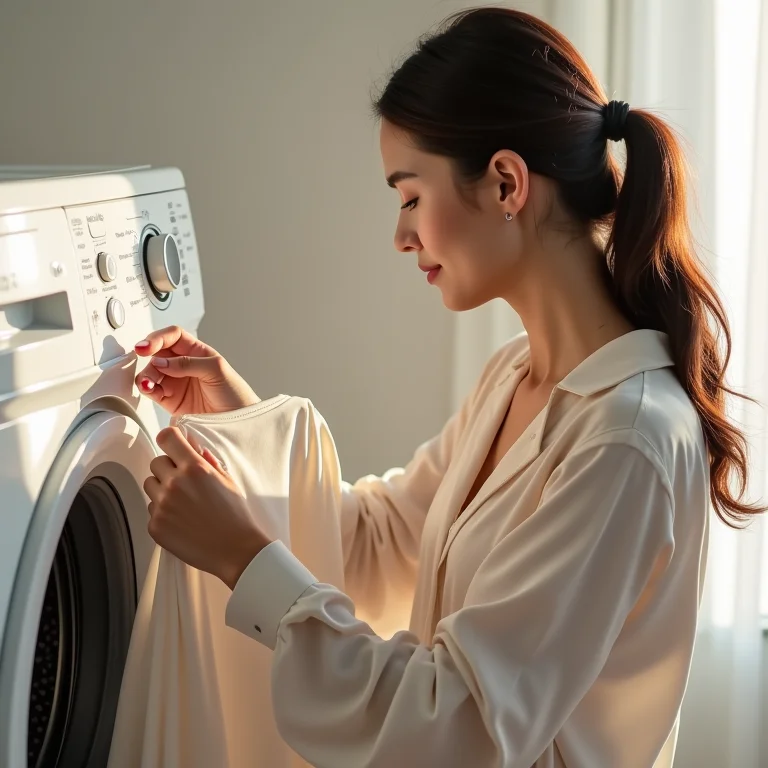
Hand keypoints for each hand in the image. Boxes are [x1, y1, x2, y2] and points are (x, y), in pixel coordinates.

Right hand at [133, 325, 259, 416]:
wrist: (238, 422)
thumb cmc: (235, 394)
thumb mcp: (217, 370)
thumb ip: (188, 363)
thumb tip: (161, 361)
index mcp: (197, 352)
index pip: (173, 337)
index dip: (158, 338)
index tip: (146, 347)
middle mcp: (184, 365)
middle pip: (158, 353)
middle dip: (150, 358)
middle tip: (150, 365)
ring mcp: (176, 382)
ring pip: (152, 372)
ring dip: (146, 375)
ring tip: (150, 383)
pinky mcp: (170, 400)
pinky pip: (152, 390)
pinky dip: (147, 389)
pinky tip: (150, 389)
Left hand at [144, 426, 270, 588]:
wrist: (234, 550)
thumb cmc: (235, 515)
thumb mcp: (227, 480)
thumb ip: (206, 460)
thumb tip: (192, 446)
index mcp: (195, 468)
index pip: (167, 438)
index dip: (170, 439)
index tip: (173, 444)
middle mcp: (175, 484)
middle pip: (156, 462)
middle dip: (168, 468)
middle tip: (184, 481)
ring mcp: (162, 505)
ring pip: (150, 485)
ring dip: (162, 488)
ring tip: (182, 502)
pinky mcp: (155, 525)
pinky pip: (151, 509)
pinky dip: (162, 512)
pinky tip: (181, 519)